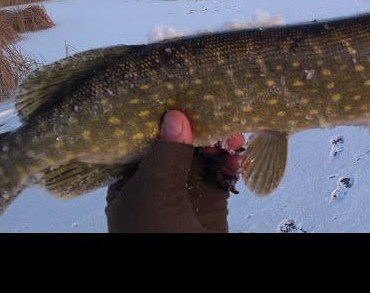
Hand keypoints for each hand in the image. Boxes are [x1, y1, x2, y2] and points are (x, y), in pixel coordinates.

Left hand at [105, 110, 244, 232]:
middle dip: (199, 129)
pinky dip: (231, 165)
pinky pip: (221, 176)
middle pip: (178, 146)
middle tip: (220, 113)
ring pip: (203, 158)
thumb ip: (166, 156)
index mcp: (130, 186)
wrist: (191, 291)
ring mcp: (186, 196)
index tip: (183, 96)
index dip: (163, 119)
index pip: (144, 141)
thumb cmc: (157, 238)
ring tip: (236, 134)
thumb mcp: (155, 198)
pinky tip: (239, 158)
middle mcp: (157, 187)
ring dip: (220, 144)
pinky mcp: (211, 205)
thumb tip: (175, 114)